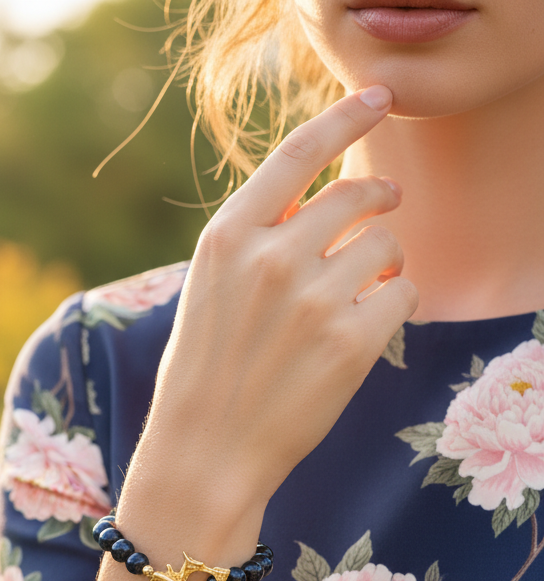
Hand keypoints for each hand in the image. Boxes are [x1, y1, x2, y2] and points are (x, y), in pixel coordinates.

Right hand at [139, 85, 418, 518]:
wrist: (204, 455)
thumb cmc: (205, 376)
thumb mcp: (209, 290)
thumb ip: (257, 240)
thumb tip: (326, 203)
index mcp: (227, 238)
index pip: (296, 152)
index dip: (344, 117)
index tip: (377, 100)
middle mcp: (270, 257)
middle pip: (354, 195)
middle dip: (379, 198)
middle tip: (386, 207)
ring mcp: (312, 299)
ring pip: (386, 243)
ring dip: (385, 261)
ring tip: (365, 288)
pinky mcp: (350, 342)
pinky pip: (403, 293)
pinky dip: (396, 303)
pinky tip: (370, 326)